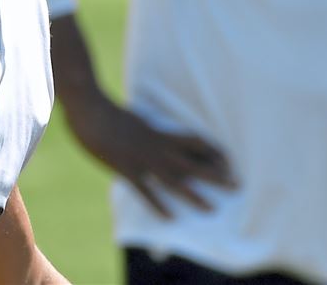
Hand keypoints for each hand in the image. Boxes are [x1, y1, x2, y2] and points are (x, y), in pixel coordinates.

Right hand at [65, 95, 236, 217]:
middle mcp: (157, 146)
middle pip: (193, 162)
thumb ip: (148, 132)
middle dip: (216, 175)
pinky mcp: (126, 169)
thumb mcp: (135, 120)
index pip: (196, 141)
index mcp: (160, 132)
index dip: (214, 151)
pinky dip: (159, 204)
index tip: (228, 161)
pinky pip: (146, 191)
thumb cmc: (109, 112)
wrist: (89, 108)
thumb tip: (158, 139)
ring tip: (212, 208)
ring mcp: (143, 159)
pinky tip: (172, 218)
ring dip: (194, 195)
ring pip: (175, 180)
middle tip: (237, 185)